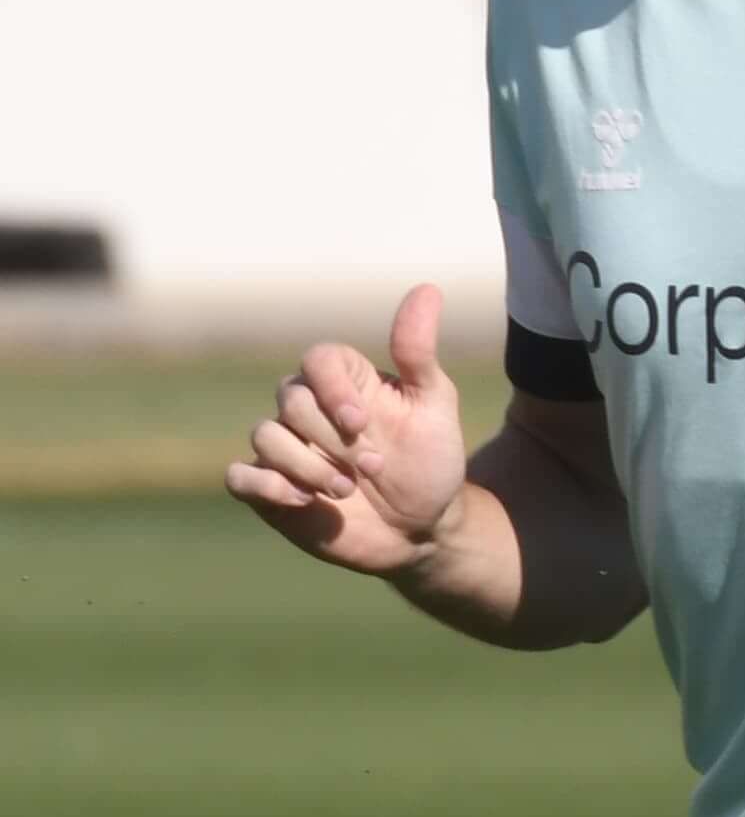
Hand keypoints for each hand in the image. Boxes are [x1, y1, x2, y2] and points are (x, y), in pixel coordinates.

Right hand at [225, 286, 468, 576]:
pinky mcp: (268, 487)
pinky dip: (266, 486)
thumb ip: (417, 352)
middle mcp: (308, 410)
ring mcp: (285, 448)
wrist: (422, 527)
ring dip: (307, 466)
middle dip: (332, 438)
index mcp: (345, 383)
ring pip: (264, 435)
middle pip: (290, 399)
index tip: (362, 421)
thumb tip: (426, 289)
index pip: (317, 359)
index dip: (332, 388)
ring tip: (348, 490)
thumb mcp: (433, 406)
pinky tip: (305, 501)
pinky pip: (239, 476)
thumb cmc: (430, 461)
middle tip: (374, 467)